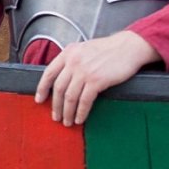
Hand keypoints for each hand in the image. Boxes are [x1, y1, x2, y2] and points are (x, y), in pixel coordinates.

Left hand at [33, 30, 158, 126]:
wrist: (129, 47)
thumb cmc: (109, 49)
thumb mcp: (84, 49)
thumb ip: (72, 60)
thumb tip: (63, 78)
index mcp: (68, 53)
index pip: (48, 73)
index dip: (42, 88)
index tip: (39, 100)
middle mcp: (73, 62)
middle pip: (58, 88)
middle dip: (55, 105)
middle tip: (55, 117)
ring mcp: (84, 71)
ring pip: (69, 97)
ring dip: (67, 112)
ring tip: (67, 121)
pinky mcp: (97, 80)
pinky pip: (84, 101)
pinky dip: (80, 112)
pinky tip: (80, 118)